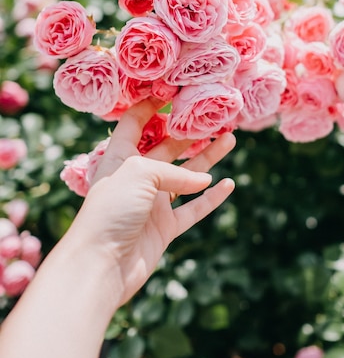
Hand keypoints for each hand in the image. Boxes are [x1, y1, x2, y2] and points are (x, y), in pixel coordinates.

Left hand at [67, 99, 235, 306]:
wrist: (100, 266)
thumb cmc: (110, 211)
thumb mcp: (138, 174)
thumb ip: (173, 171)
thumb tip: (202, 180)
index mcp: (120, 158)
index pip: (134, 124)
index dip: (149, 106)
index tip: (172, 91)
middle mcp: (136, 178)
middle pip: (167, 148)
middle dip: (189, 132)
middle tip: (214, 116)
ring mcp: (152, 204)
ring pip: (186, 176)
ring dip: (208, 158)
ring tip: (229, 139)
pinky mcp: (164, 228)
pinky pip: (193, 209)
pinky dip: (211, 198)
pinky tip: (228, 185)